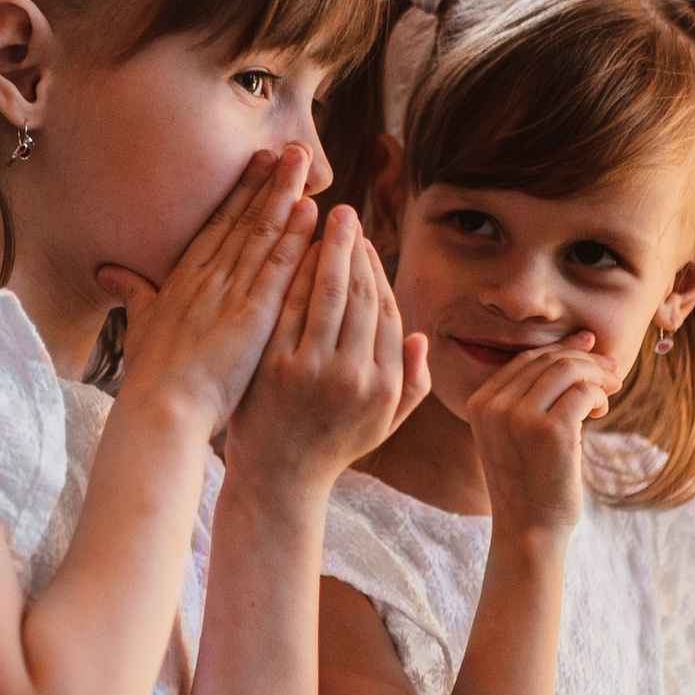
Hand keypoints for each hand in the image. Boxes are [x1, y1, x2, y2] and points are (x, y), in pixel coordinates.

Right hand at [99, 150, 318, 438]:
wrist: (160, 410)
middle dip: (266, 182)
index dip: (238, 192)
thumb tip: (107, 272)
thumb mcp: (139, 327)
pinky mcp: (252, 315)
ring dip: (284, 196)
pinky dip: (294, 238)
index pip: (216, 226)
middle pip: (241, 219)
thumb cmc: (150, 378)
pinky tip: (310, 212)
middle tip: (290, 149)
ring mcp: (229, 293)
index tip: (257, 163)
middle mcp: (206, 278)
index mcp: (182, 281)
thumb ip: (132, 293)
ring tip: (304, 163)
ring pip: (261, 234)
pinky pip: (277, 268)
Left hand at [225, 210, 427, 500]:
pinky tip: (293, 252)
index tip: (366, 244)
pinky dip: (295, 276)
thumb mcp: (384, 424)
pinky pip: (291, 309)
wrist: (278, 480)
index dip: (377, 273)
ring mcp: (313, 371)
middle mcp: (354, 376)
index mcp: (385, 385)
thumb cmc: (333, 447)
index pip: (387, 312)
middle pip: (361, 296)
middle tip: (346, 215)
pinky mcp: (276, 369)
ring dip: (327, 251)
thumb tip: (418, 336)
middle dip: (354, 249)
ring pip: (328, 295)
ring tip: (322, 221)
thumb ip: (412, 383)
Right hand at [465, 331, 616, 538]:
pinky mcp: (551, 432)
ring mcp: (521, 418)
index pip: (526, 359)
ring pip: (570, 371)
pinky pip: (584, 392)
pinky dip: (600, 397)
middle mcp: (495, 407)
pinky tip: (601, 412)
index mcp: (480, 403)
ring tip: (610, 392)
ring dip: (597, 377)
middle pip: (549, 360)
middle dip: (587, 361)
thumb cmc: (529, 481)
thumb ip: (533, 394)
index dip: (563, 350)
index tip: (592, 351)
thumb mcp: (515, 432)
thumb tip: (583, 345)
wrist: (528, 529)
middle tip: (612, 372)